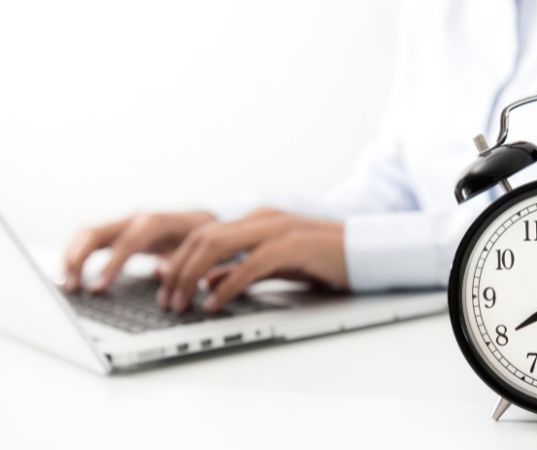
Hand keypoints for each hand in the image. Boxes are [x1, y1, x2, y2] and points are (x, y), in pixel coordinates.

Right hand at [63, 211, 216, 291]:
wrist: (198, 221)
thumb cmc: (197, 237)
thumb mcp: (195, 250)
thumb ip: (181, 262)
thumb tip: (161, 274)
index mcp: (154, 223)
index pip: (126, 243)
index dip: (110, 266)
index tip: (97, 289)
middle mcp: (134, 220)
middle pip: (95, 233)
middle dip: (79, 260)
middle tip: (72, 288)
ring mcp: (123, 224)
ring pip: (86, 235)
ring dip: (71, 258)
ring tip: (66, 285)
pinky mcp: (117, 232)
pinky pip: (89, 240)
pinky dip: (76, 256)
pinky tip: (70, 276)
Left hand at [157, 208, 347, 312]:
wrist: (364, 251)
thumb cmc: (322, 258)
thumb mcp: (274, 265)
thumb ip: (241, 270)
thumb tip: (209, 283)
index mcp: (255, 220)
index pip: (203, 234)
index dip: (178, 260)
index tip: (165, 286)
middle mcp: (261, 219)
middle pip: (202, 238)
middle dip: (177, 270)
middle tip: (167, 300)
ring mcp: (276, 229)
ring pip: (217, 245)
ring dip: (192, 276)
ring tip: (183, 304)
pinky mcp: (292, 246)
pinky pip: (249, 265)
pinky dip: (227, 285)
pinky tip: (215, 303)